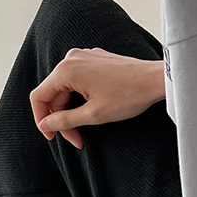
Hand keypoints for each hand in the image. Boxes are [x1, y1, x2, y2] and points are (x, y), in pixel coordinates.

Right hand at [30, 47, 165, 148]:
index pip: (39, 97)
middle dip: (63, 118)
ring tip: (86, 130)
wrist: (157, 80)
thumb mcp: (94, 115)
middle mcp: (72, 59)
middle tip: (77, 139)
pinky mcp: (96, 60)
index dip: (42, 119)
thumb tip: (45, 125)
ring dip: (72, 110)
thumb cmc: (130, 95)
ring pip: (67, 88)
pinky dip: (81, 98)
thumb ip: (65, 120)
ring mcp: (85, 57)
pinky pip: (79, 80)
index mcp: (66, 70)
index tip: (52, 136)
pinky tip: (93, 111)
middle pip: (54, 94)